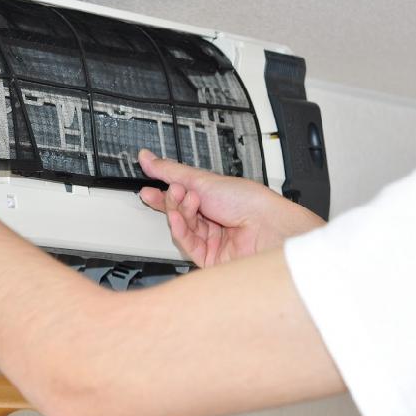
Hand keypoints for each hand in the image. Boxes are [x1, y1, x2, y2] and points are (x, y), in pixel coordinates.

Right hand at [138, 150, 324, 266]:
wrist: (266, 228)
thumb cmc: (248, 202)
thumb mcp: (202, 179)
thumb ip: (170, 171)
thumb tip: (148, 158)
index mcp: (214, 198)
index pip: (181, 196)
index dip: (163, 191)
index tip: (148, 186)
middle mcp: (212, 219)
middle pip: (178, 212)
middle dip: (170, 200)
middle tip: (167, 192)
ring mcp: (210, 239)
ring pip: (180, 227)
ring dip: (177, 212)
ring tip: (183, 200)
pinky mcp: (208, 257)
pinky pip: (186, 243)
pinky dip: (180, 229)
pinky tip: (179, 218)